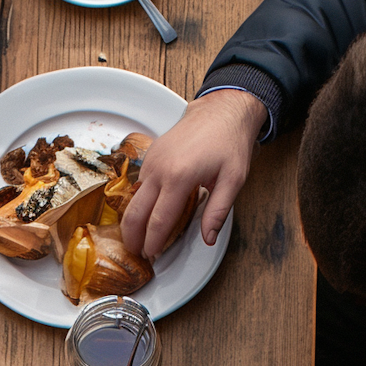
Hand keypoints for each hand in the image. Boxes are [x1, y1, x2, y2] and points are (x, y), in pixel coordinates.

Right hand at [121, 88, 265, 260]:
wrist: (222, 109)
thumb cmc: (229, 142)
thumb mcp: (233, 179)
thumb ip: (219, 211)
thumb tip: (209, 238)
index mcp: (180, 177)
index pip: (159, 220)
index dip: (153, 242)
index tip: (152, 255)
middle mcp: (160, 169)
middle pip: (136, 213)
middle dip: (133, 237)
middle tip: (136, 252)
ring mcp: (152, 161)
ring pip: (132, 199)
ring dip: (132, 221)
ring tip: (137, 237)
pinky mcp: (151, 155)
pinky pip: (138, 185)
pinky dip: (137, 203)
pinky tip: (144, 213)